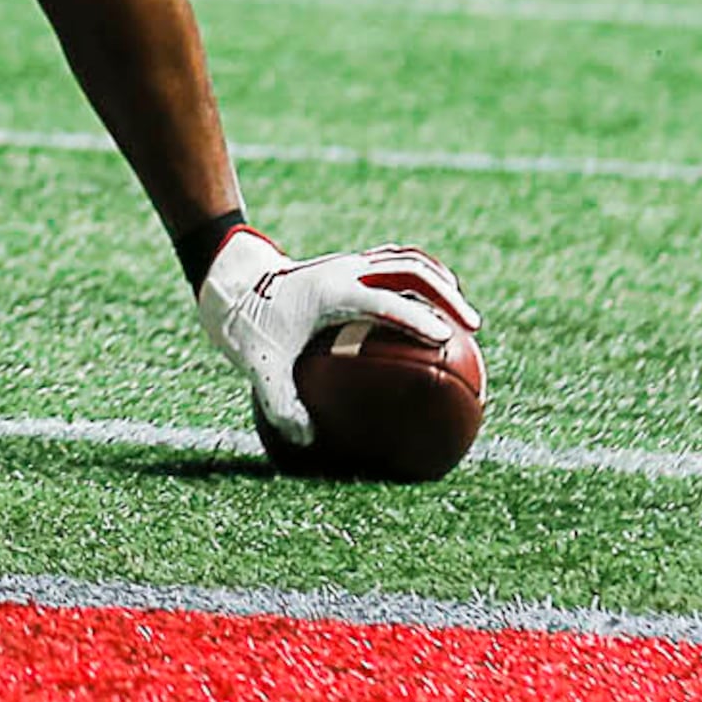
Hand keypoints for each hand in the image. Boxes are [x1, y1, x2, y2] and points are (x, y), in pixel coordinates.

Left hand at [194, 229, 476, 444]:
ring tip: (467, 318)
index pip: (380, 299)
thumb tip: (307, 441)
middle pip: (406, 267)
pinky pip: (398, 266)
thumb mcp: (258, 363)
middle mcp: (345, 270)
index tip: (442, 339)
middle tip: (472, 327)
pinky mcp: (354, 266)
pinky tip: (439, 312)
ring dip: (441, 282)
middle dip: (444, 293)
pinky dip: (425, 282)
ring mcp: (351, 264)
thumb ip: (280, 402)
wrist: (230, 276)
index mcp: (327, 291)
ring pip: (407, 261)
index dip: (412, 317)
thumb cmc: (246, 321)